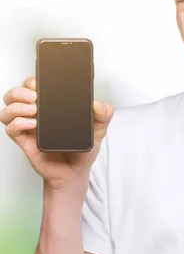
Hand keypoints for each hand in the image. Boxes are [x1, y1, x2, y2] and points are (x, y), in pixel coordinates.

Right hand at [0, 76, 113, 192]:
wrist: (75, 172)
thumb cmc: (82, 149)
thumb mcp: (99, 129)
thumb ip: (104, 114)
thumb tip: (97, 104)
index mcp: (52, 107)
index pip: (34, 86)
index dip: (32, 81)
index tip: (40, 82)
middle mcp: (37, 114)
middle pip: (16, 95)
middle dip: (20, 91)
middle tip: (34, 95)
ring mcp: (29, 127)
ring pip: (8, 110)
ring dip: (16, 106)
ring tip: (34, 109)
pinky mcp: (25, 141)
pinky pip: (11, 129)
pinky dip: (17, 123)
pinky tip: (32, 124)